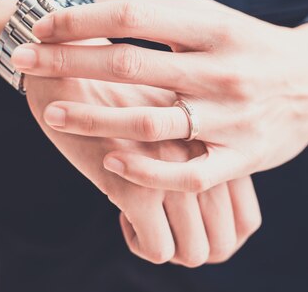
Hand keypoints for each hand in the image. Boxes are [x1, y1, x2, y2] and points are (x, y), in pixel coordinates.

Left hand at [13, 0, 307, 191]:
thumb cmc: (248, 45)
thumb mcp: (209, 18)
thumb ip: (151, 13)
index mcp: (211, 27)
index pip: (131, 17)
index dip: (80, 20)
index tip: (42, 25)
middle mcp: (220, 71)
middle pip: (129, 65)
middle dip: (67, 62)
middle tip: (23, 61)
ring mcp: (230, 118)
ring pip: (151, 122)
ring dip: (94, 121)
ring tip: (52, 116)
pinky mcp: (241, 159)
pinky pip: (188, 174)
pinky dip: (147, 171)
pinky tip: (113, 163)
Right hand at [20, 52, 260, 266]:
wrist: (61, 58)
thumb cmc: (116, 80)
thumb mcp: (165, 99)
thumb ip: (190, 132)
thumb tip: (201, 172)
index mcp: (216, 129)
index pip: (246, 209)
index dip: (229, 230)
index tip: (199, 225)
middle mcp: (203, 152)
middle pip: (226, 235)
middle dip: (201, 246)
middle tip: (170, 231)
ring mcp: (172, 171)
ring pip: (195, 250)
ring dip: (173, 249)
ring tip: (146, 226)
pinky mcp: (136, 189)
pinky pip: (158, 247)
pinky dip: (142, 243)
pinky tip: (123, 219)